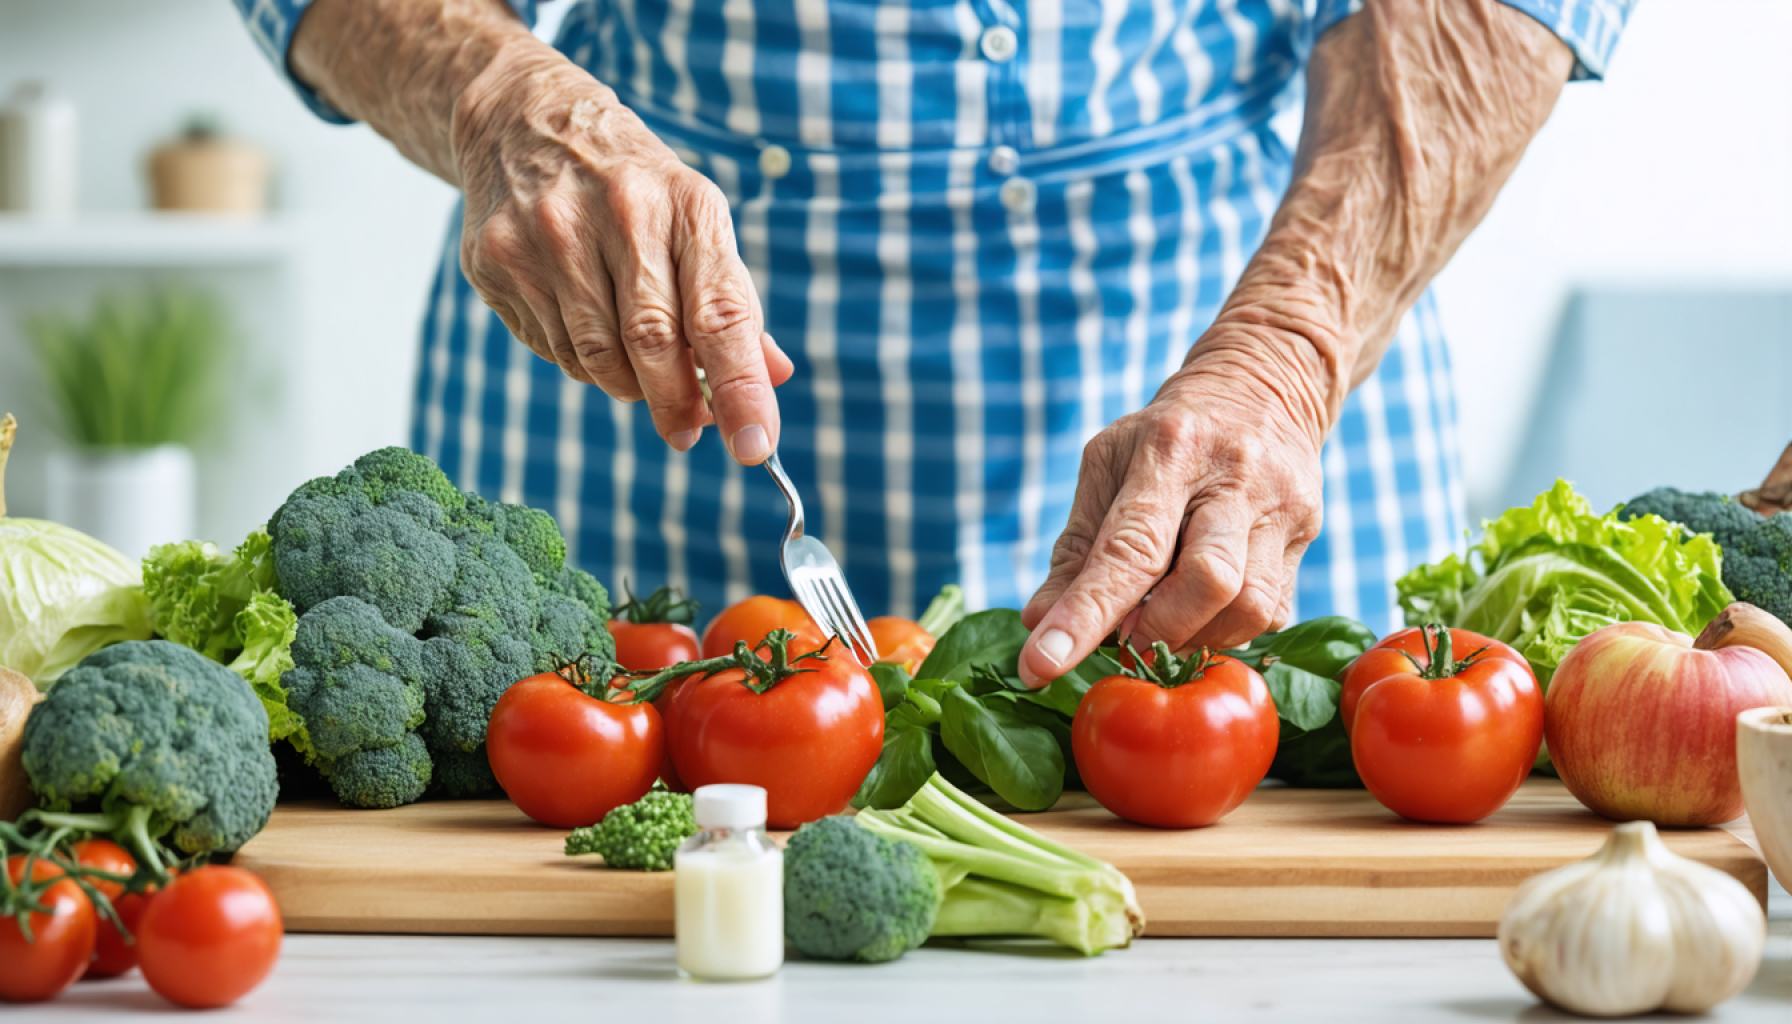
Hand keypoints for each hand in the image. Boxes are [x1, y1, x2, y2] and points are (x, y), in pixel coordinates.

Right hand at [451, 47, 791, 460]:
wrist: (526, 123)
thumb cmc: (634, 190)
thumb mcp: (696, 223)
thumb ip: (733, 303)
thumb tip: (774, 377)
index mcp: (685, 205)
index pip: (720, 313)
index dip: (741, 387)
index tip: (756, 446)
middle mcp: (618, 214)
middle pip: (653, 345)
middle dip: (676, 405)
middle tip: (687, 432)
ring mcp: (548, 236)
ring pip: (596, 360)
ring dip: (626, 386)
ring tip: (637, 373)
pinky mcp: (497, 259)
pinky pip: (552, 349)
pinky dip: (581, 363)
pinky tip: (587, 329)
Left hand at [1018, 341, 1325, 686]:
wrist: (1263, 385)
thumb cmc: (1166, 436)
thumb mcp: (1108, 466)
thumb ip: (1077, 547)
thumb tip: (1039, 621)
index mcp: (1169, 450)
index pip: (1128, 549)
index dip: (1085, 616)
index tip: (1039, 667)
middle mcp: (1233, 475)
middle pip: (1207, 581)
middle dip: (1155, 630)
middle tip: (1123, 640)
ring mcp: (1280, 504)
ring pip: (1248, 606)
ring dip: (1193, 637)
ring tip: (1162, 624)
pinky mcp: (1307, 530)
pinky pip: (1272, 610)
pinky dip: (1226, 630)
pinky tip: (1201, 612)